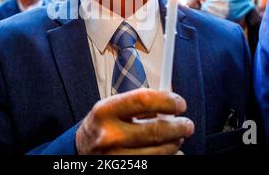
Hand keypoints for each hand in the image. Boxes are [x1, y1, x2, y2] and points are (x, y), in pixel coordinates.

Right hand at [76, 88, 193, 154]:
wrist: (81, 150)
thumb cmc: (102, 125)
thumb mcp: (112, 107)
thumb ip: (138, 104)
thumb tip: (170, 105)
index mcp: (105, 111)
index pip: (143, 100)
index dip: (167, 101)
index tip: (179, 104)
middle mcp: (109, 135)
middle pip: (156, 131)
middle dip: (179, 127)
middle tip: (187, 125)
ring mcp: (116, 157)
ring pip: (159, 152)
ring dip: (175, 144)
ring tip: (178, 138)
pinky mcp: (123, 170)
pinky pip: (154, 165)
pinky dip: (168, 158)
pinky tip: (170, 152)